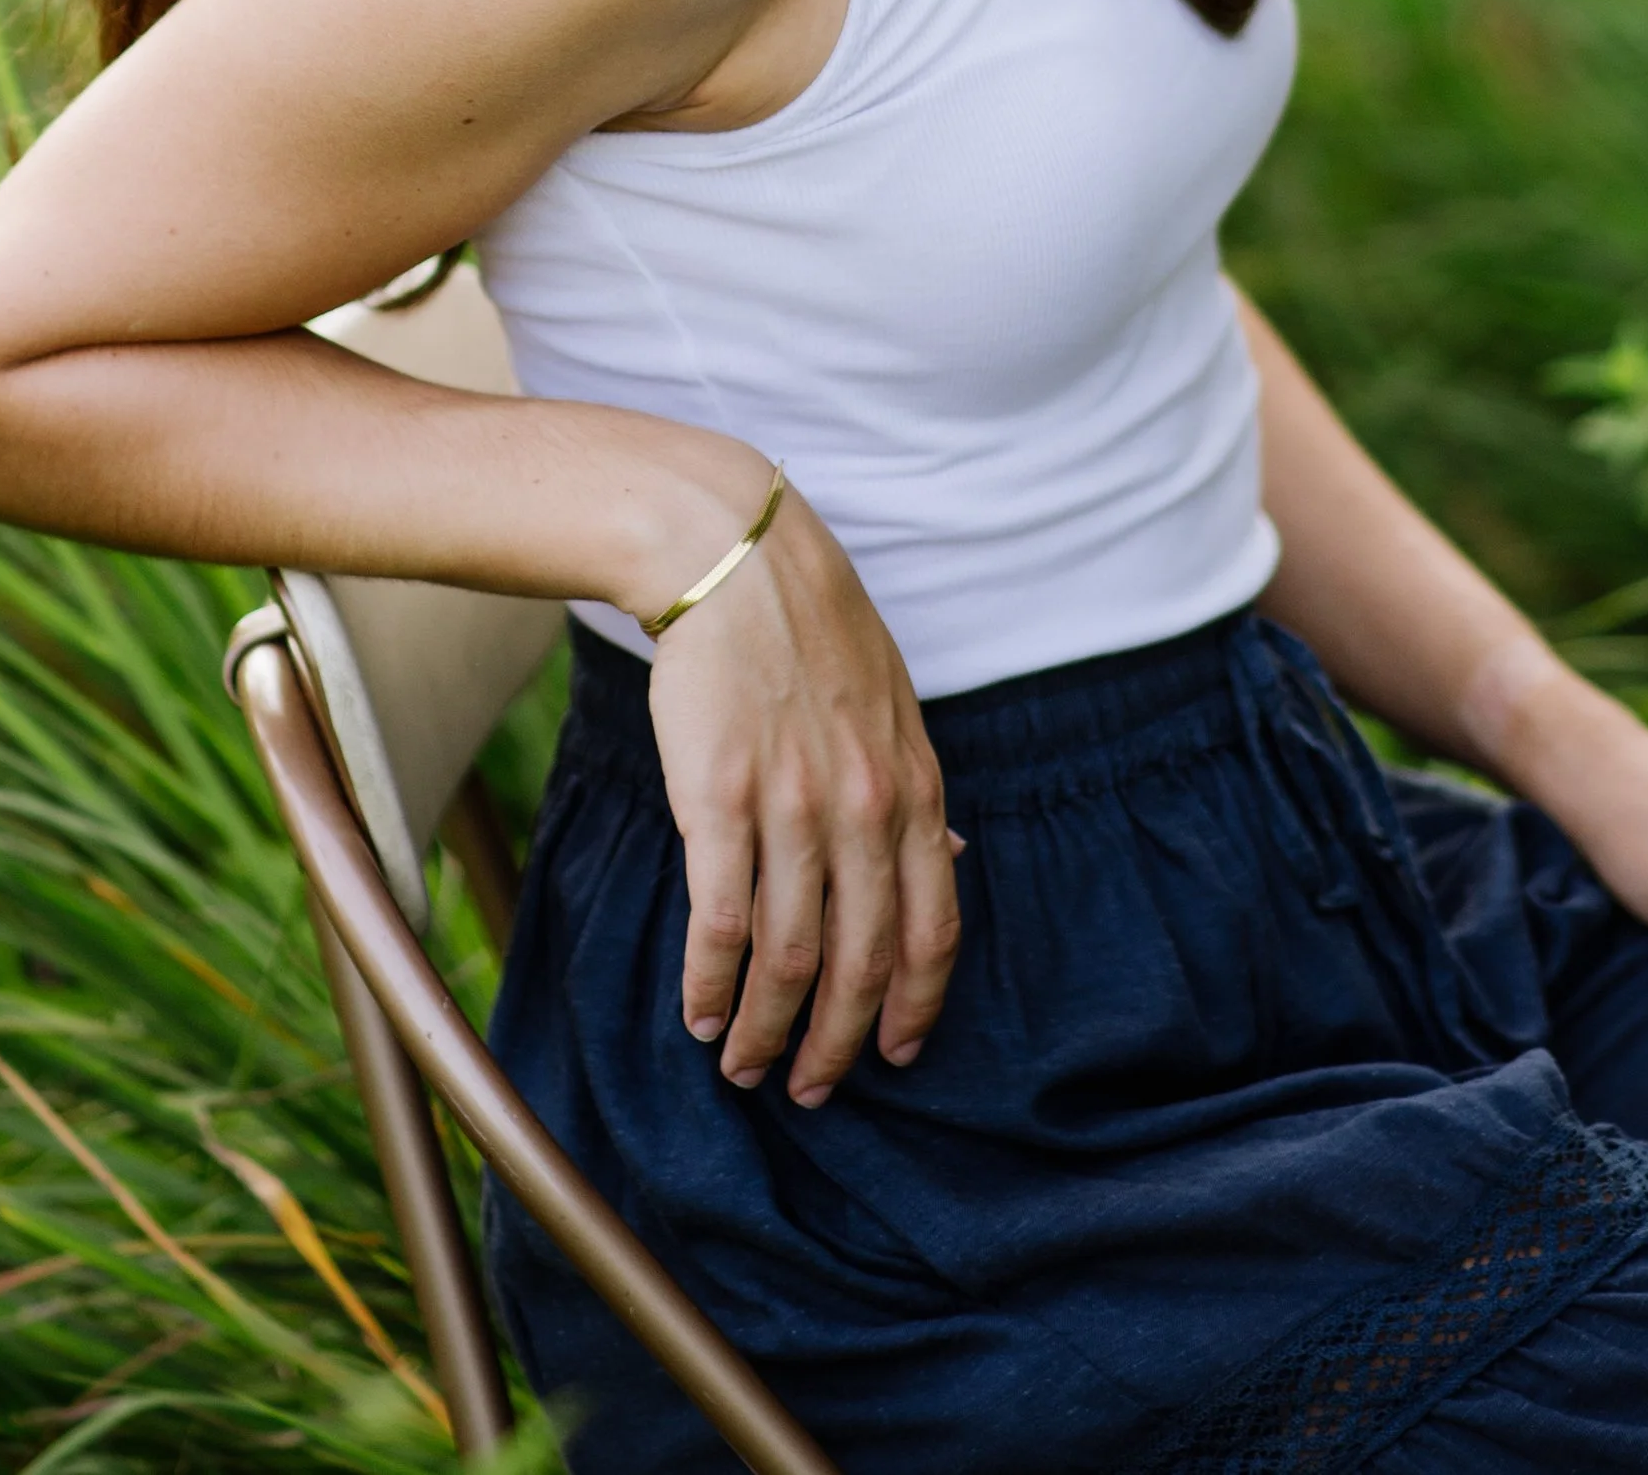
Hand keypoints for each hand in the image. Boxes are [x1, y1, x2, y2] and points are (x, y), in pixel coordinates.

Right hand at [642, 476, 960, 1109]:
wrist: (733, 560)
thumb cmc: (810, 631)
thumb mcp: (892, 705)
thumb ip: (913, 790)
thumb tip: (948, 857)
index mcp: (913, 787)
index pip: (932, 929)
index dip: (914, 1006)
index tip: (896, 1054)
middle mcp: (863, 808)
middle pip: (862, 962)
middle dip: (838, 1043)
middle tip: (811, 1087)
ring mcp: (791, 806)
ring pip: (790, 957)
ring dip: (765, 1028)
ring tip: (744, 1064)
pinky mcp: (717, 800)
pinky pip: (720, 922)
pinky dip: (710, 983)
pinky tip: (699, 1012)